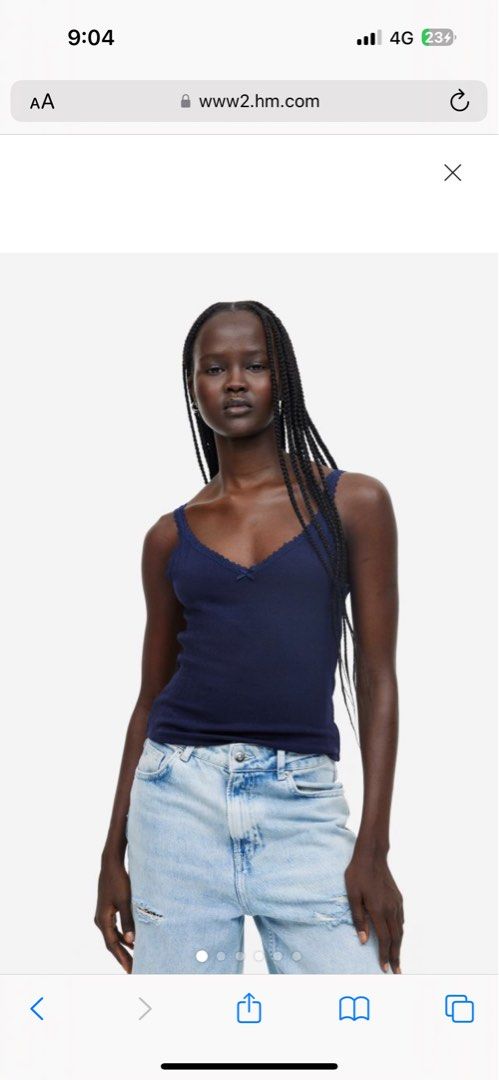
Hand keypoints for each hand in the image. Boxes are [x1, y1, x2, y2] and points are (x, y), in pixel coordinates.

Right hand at [95, 856, 134, 973]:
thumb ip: (128, 921)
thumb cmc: (118, 881)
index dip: (122, 958)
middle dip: (123, 956)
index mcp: (103, 920)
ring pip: (114, 936)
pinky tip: (133, 940)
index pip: (113, 945)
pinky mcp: (108, 910)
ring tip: (134, 958)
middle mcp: (100, 920)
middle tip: (133, 969)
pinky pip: (115, 928)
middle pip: (112, 943)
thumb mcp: (126, 901)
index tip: (130, 969)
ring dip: (123, 947)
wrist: (111, 864)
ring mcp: (103, 915)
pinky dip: (123, 936)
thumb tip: (132, 940)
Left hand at [345, 850, 403, 972]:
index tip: (384, 968)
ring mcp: (396, 903)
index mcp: (378, 910)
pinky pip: (401, 919)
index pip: (384, 939)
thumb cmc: (358, 874)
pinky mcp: (398, 898)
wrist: (372, 855)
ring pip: (400, 930)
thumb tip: (363, 940)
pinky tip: (397, 935)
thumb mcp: (352, 895)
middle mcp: (391, 909)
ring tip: (397, 958)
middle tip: (397, 971)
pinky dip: (400, 931)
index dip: (384, 955)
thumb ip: (358, 918)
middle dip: (396, 956)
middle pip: (396, 938)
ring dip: (399, 946)